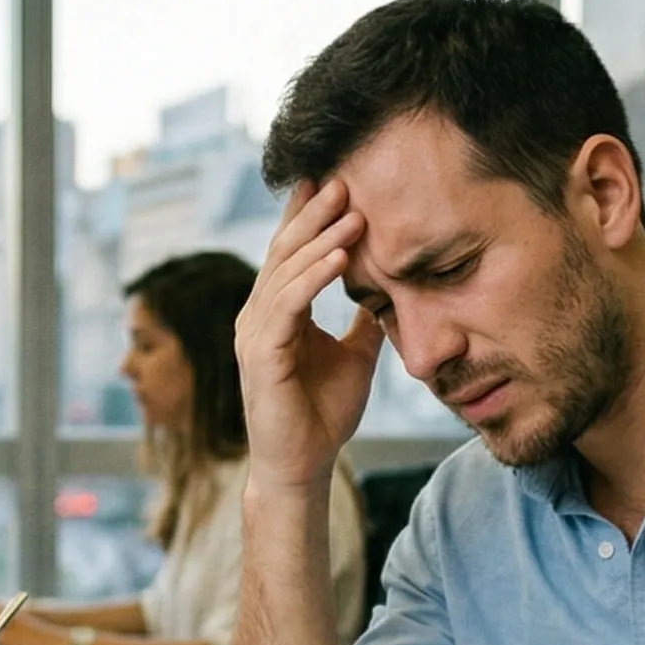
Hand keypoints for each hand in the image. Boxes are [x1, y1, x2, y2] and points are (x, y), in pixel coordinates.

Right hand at [235, 178, 384, 494]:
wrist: (303, 466)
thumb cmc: (322, 415)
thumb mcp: (355, 355)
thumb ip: (363, 320)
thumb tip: (390, 287)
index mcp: (276, 312)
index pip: (291, 252)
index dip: (309, 215)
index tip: (336, 178)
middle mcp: (257, 316)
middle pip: (284, 251)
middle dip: (314, 213)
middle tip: (343, 177)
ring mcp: (254, 334)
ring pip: (284, 272)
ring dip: (320, 239)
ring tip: (352, 211)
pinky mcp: (260, 356)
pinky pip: (287, 305)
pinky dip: (314, 278)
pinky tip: (341, 257)